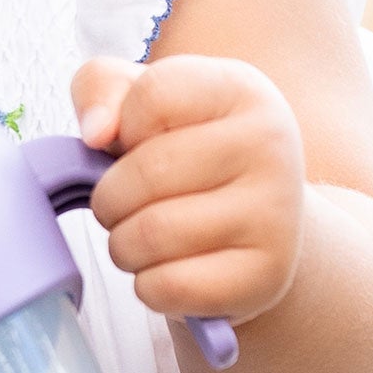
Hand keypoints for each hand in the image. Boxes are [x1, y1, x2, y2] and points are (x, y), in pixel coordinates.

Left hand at [71, 53, 306, 329]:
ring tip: (141, 238)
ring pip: (152, 234)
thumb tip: (96, 132)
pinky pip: (170, 286)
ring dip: (124, 245)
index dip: (123, 127)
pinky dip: (148, 285)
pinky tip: (167, 268)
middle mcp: (270, 143)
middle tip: (121, 206)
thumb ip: (101, 87)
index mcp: (241, 89)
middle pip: (147, 171)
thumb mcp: (144, 104)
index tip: (135, 143)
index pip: (153, 95)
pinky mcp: (267, 275)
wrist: (261, 225)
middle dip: (111, 198)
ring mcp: (275, 212)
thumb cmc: (188, 156)